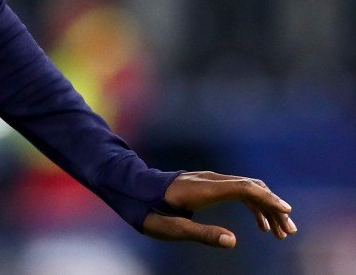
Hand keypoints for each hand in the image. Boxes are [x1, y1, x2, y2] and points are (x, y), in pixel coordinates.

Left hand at [142, 170, 296, 247]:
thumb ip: (202, 234)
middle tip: (288, 232)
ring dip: (266, 208)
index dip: (267, 198)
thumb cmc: (150, 211)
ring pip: (247, 189)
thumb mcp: (173, 229)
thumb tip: (233, 241)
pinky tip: (261, 224)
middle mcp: (209, 179)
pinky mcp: (207, 185)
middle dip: (273, 208)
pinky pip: (237, 192)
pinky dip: (253, 206)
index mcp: (203, 188)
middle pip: (251, 187)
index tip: (286, 212)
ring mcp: (209, 180)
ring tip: (280, 233)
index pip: (244, 187)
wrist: (132, 189)